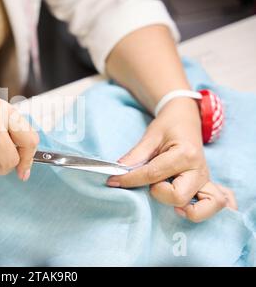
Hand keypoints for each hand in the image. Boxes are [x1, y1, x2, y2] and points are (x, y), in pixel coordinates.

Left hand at [107, 98, 236, 221]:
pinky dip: (204, 210)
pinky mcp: (207, 186)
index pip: (153, 175)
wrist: (185, 120)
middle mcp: (198, 170)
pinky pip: (217, 204)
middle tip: (151, 184)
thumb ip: (136, 156)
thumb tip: (118, 172)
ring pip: (204, 207)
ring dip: (186, 208)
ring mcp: (205, 180)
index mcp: (184, 154)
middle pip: (179, 196)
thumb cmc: (168, 127)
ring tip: (170, 200)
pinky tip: (187, 208)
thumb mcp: (150, 136)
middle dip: (159, 194)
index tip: (114, 181)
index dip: (130, 180)